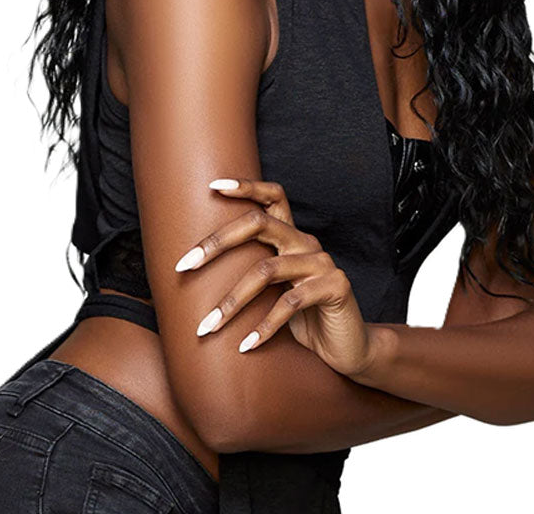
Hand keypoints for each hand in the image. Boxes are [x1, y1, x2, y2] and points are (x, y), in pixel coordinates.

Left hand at [174, 177, 375, 376]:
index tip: (213, 186)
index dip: (246, 187)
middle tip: (184, 266)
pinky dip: (264, 327)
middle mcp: (306, 243)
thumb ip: (253, 275)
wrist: (349, 347)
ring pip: (267, 270)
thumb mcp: (275, 293)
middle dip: (218, 242)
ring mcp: (322, 263)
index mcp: (292, 237)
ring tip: (207, 326)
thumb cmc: (304, 319)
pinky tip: (245, 345)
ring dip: (232, 301)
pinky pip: (290, 303)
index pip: (273, 197)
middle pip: (260, 224)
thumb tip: (199, 275)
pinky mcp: (335, 287)